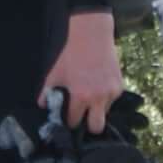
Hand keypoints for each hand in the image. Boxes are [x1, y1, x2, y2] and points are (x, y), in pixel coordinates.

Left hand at [46, 13, 125, 133]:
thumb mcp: (55, 73)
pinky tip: (97, 84)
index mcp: (80, 96)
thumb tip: (43, 105)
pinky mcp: (119, 85)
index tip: (68, 117)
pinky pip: (112, 100)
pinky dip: (105, 97)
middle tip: (82, 115)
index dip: (70, 120)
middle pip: (96, 127)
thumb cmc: (72, 53)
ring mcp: (111, 92)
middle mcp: (98, 97)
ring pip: (105, 112)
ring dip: (97, 108)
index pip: (75, 121)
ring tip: (89, 94)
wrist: (92, 35)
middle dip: (88, 124)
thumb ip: (47, 92)